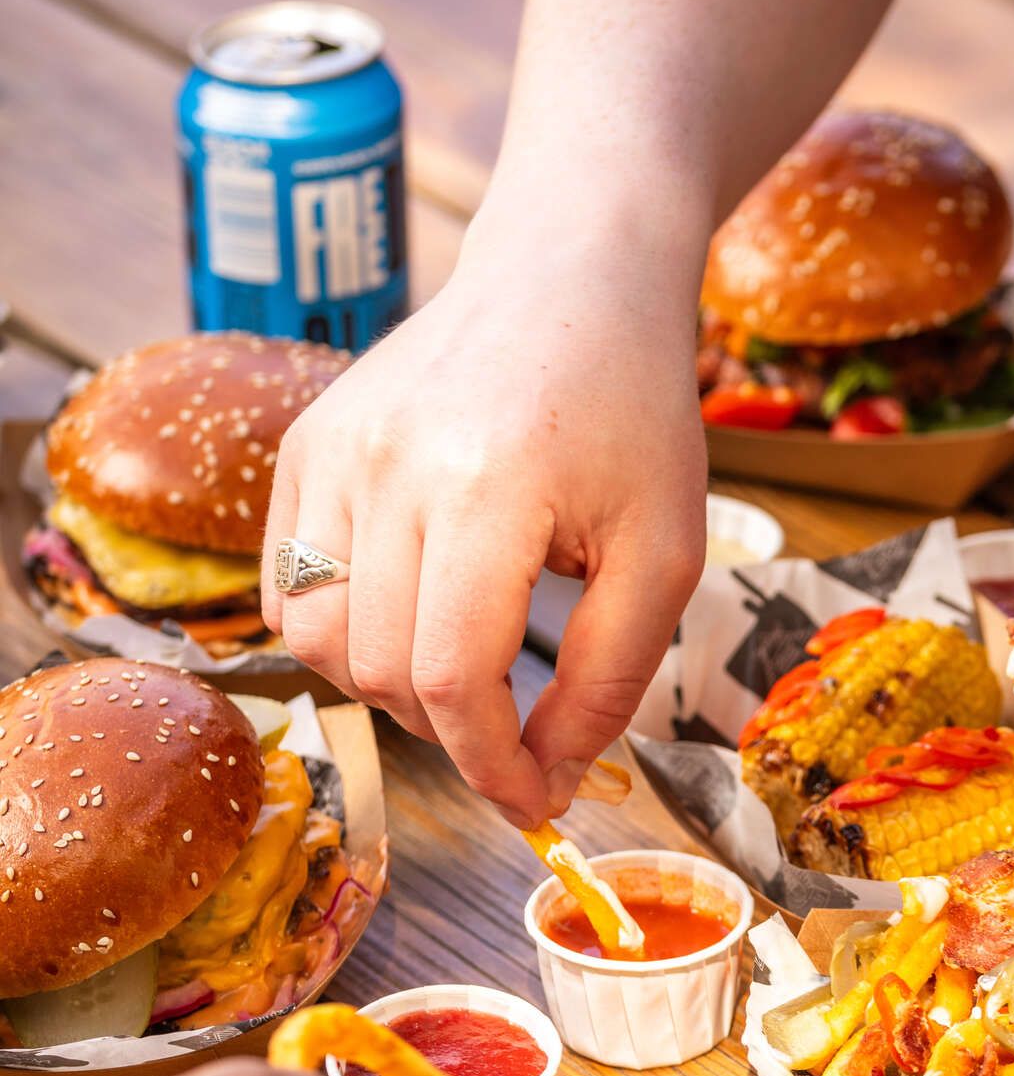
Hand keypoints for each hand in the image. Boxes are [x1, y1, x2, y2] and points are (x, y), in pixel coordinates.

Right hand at [261, 204, 706, 825]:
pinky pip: (286, 587)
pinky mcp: (304, 446)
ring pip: (318, 640)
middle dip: (453, 730)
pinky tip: (412, 612)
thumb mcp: (665, 555)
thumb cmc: (632, 415)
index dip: (490, 763)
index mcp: (489, 487)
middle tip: (518, 724)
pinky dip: (341, 632)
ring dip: (390, 687)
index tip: (531, 799)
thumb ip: (609, 680)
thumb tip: (547, 779)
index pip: (451, 675)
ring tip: (465, 661)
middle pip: (382, 670)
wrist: (570, 276)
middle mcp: (388, 464)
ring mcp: (331, 449)